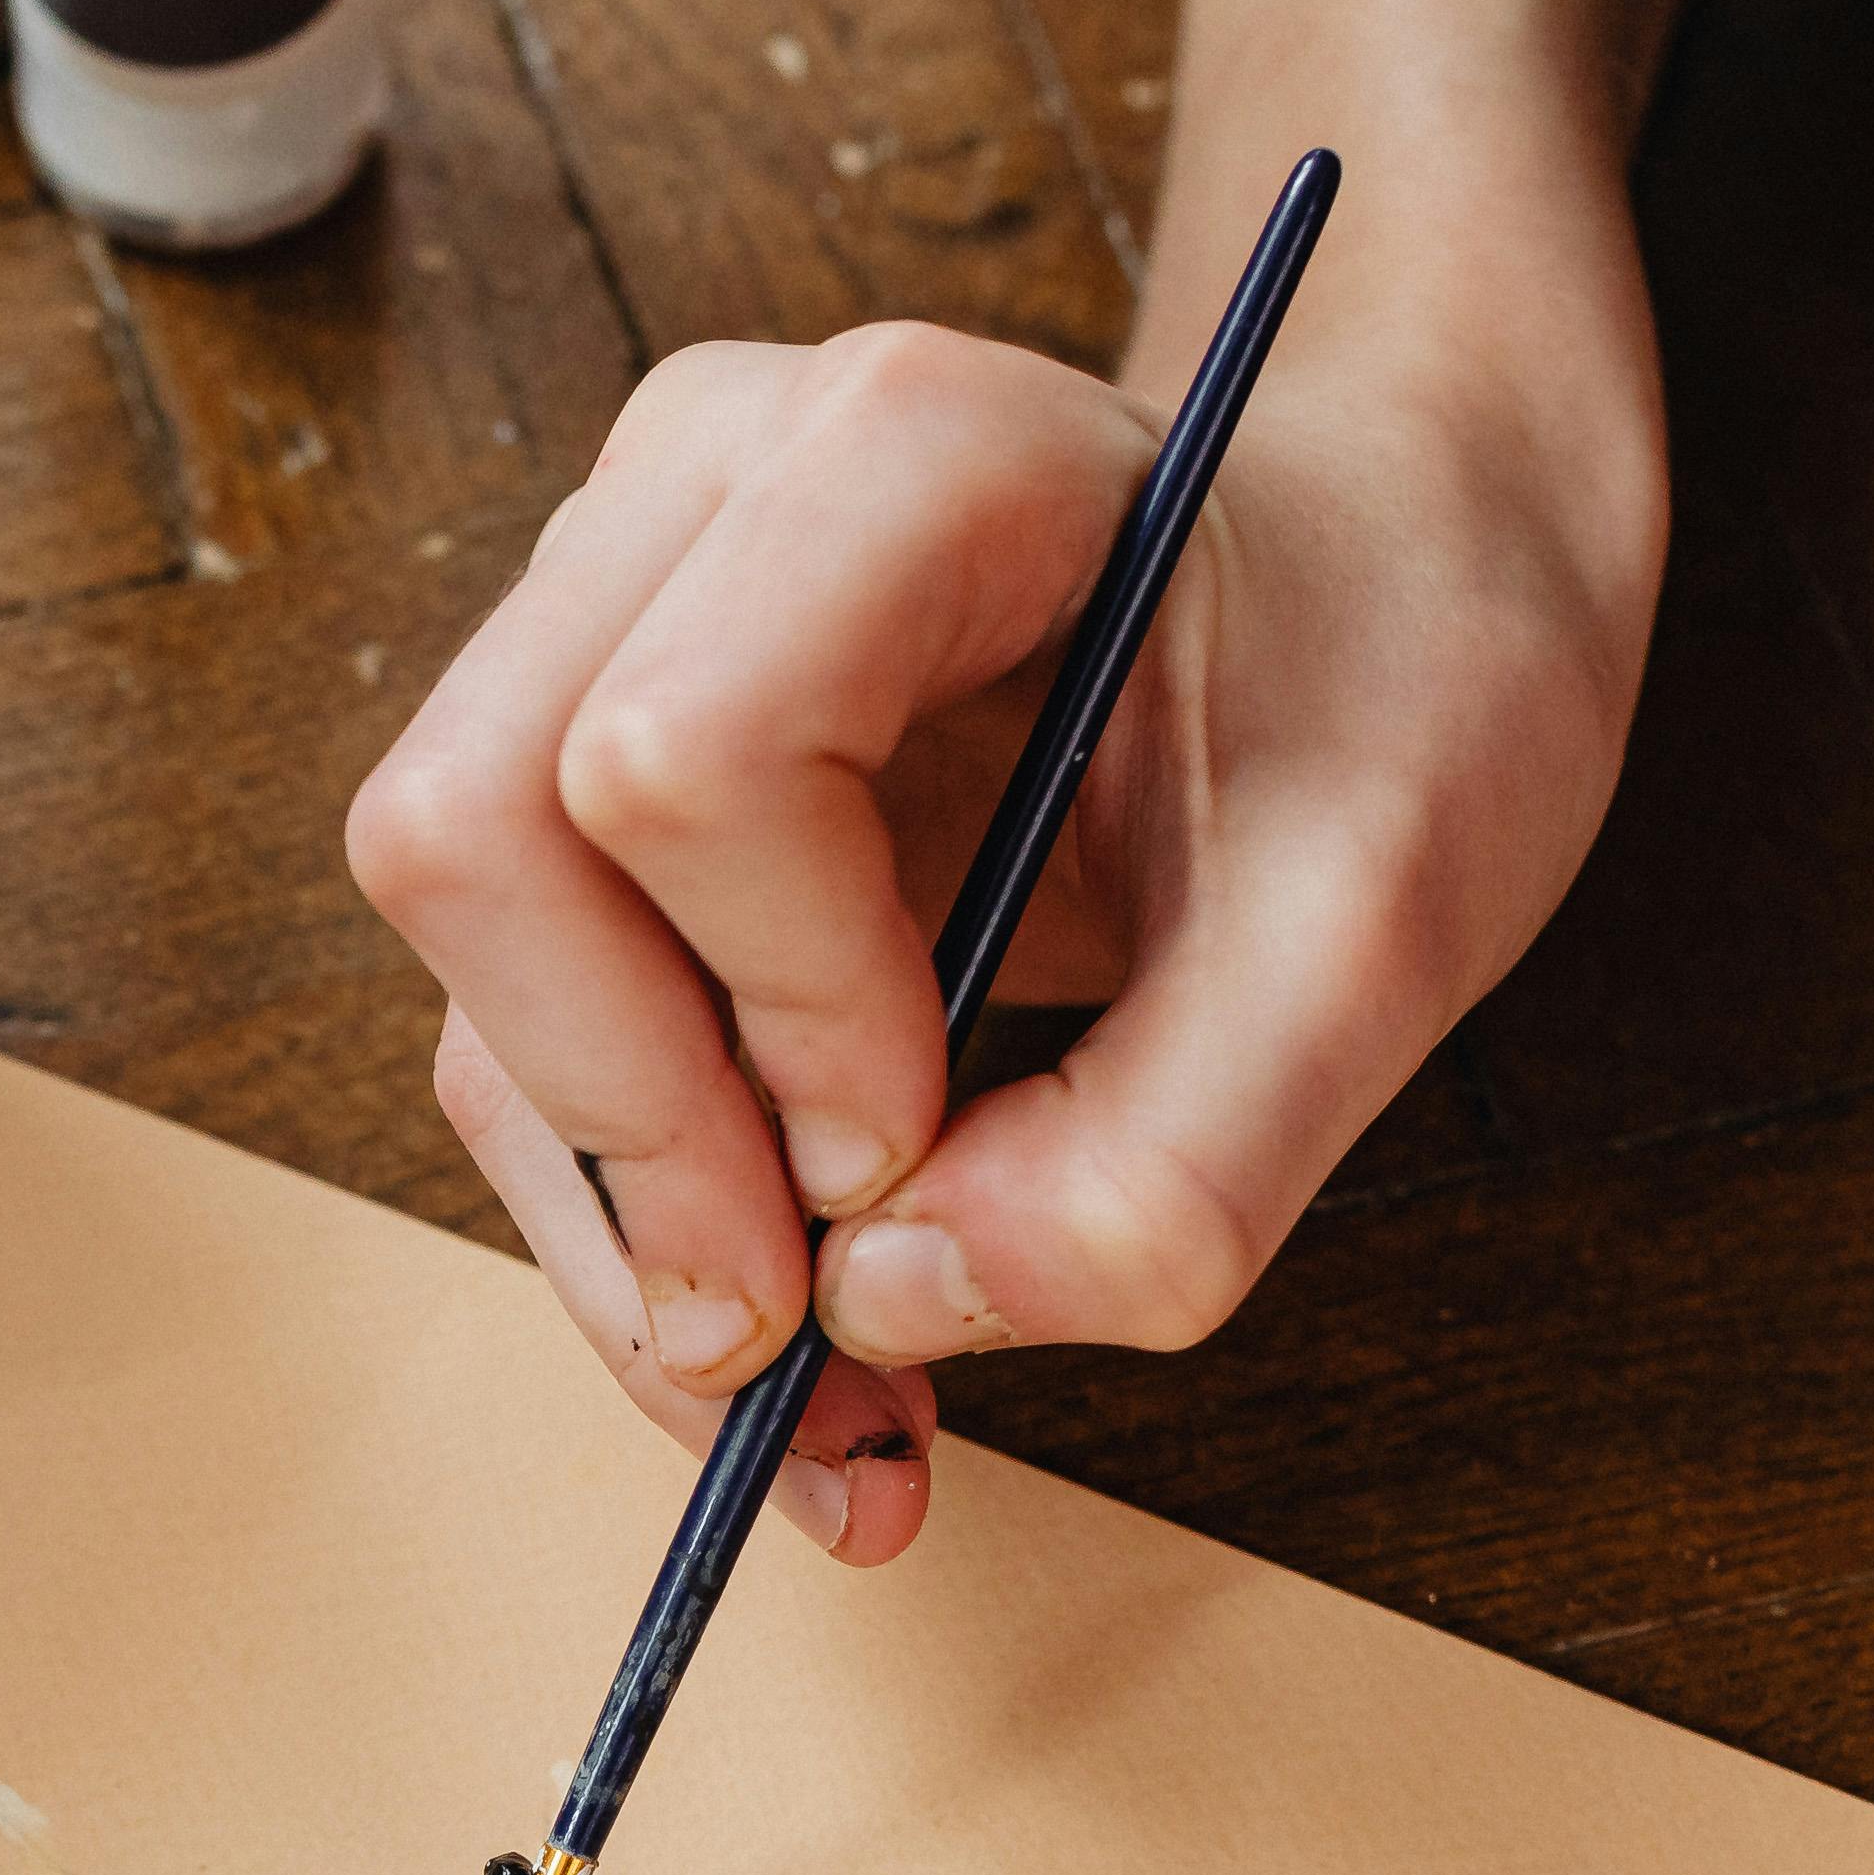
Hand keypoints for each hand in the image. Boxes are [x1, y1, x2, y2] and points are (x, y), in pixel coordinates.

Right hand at [347, 329, 1657, 1568]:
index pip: (679, 750)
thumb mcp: (1383, 925)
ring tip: (826, 1421)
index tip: (918, 1142)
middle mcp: (700, 502)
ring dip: (621, 1238)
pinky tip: (805, 1343)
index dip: (773, 1001)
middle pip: (478, 842)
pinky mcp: (591, 770)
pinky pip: (528, 1032)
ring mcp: (614, 622)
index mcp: (908, 453)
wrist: (1389, 582)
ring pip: (476, 970)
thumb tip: (885, 1305)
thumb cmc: (1398, 678)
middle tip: (799, 1349)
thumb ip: (1178, 1151)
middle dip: (625, 1144)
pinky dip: (640, 1226)